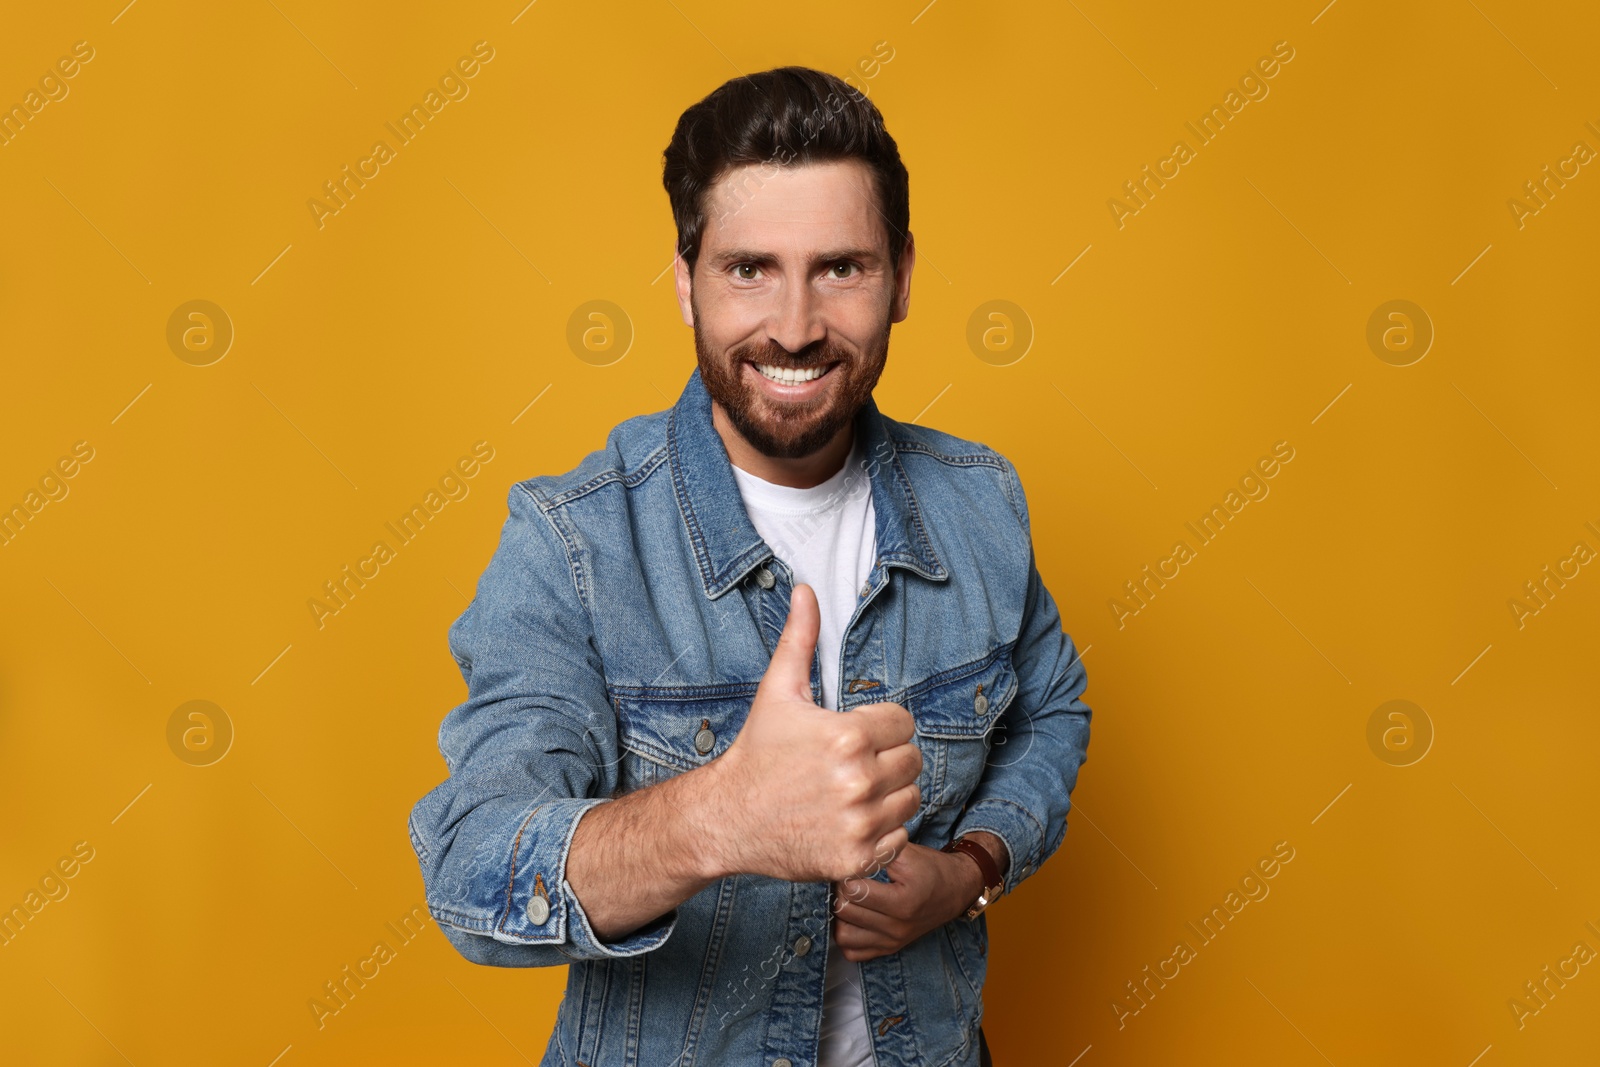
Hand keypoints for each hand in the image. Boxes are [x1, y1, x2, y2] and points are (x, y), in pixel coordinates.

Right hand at [707, 583, 922, 883]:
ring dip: (888, 796)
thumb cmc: (757, 753)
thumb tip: (806, 591)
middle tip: (849, 765)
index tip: (854, 735)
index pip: (903, 723)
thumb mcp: (778, 692)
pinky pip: (900, 839)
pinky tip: (848, 821)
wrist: (727, 818)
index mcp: (848, 735)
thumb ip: (801, 640)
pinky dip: (882, 833)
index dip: (881, 726)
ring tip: (849, 792)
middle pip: (911, 761)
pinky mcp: (857, 857)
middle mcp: (859, 781)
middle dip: (886, 760)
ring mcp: (859, 823)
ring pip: (910, 800)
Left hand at [830, 842, 984, 960]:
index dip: (846, 873)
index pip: (854, 891)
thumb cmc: (931, 869)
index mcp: (903, 902)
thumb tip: (849, 848)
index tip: (852, 865)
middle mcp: (897, 927)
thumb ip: (879, 850)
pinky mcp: (889, 949)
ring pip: (843, 936)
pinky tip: (853, 918)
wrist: (955, 890)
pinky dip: (847, 936)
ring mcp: (893, 942)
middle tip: (846, 879)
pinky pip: (853, 952)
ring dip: (839, 916)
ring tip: (848, 899)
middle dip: (839, 891)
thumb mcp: (908, 852)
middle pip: (845, 912)